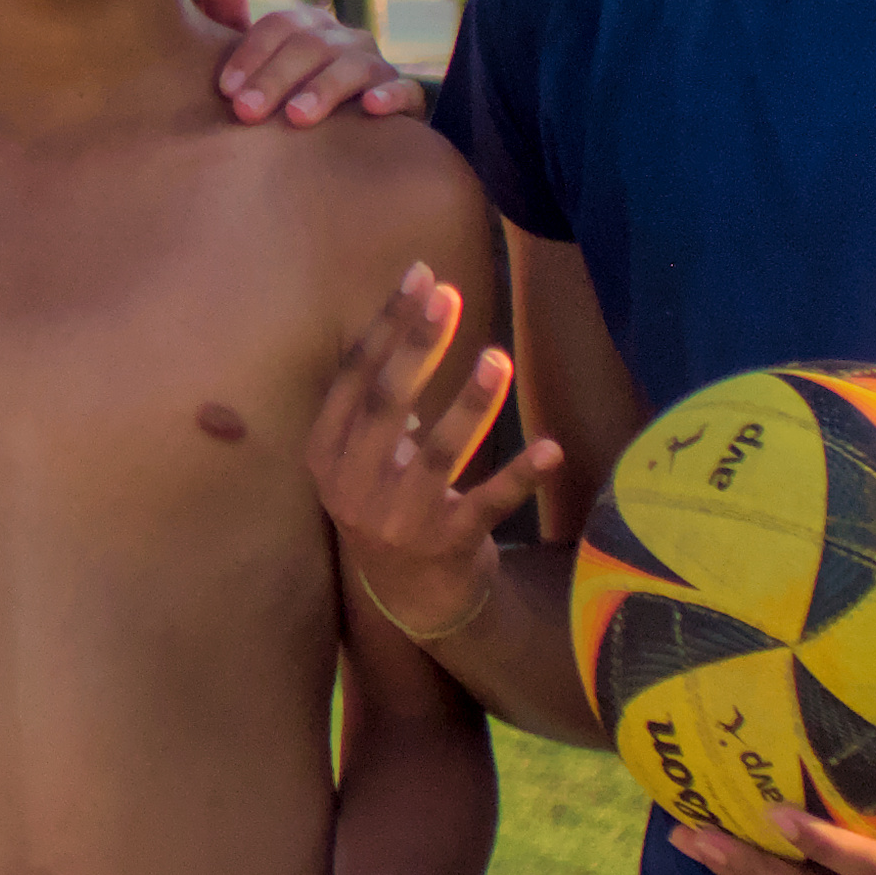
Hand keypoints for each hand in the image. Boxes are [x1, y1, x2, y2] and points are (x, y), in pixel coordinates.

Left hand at [189, 0, 421, 124]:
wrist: (344, 141)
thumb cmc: (286, 96)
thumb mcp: (257, 62)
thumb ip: (229, 19)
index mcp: (308, 28)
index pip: (280, 26)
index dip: (251, 53)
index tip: (225, 89)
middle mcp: (345, 40)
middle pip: (312, 46)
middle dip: (276, 77)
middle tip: (246, 111)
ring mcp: (378, 67)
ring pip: (354, 67)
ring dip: (324, 89)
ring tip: (296, 117)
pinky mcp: (407, 100)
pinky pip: (407, 91)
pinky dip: (392, 96)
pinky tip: (372, 108)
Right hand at [304, 263, 559, 648]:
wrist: (410, 598)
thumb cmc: (389, 503)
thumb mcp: (361, 457)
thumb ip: (376, 399)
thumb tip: (416, 312)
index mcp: (326, 455)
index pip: (354, 378)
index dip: (385, 324)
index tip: (420, 275)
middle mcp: (353, 487)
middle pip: (387, 404)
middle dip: (419, 345)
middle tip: (450, 295)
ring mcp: (400, 520)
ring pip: (437, 454)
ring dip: (470, 405)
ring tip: (498, 358)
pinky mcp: (447, 547)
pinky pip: (488, 504)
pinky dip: (520, 477)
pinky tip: (549, 448)